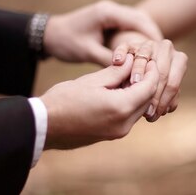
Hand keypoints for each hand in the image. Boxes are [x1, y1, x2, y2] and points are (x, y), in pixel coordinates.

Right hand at [40, 54, 158, 149]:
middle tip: (141, 65)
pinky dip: (129, 103)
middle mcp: (123, 124)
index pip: (149, 87)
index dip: (152, 71)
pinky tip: (119, 90)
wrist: (43, 126)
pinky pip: (128, 117)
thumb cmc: (64, 100)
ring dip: (138, 93)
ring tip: (128, 76)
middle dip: (147, 82)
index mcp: (120, 108)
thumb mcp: (92, 80)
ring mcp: (118, 132)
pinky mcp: (111, 135)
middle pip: (148, 100)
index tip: (148, 59)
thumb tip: (133, 61)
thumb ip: (116, 71)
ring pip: (139, 109)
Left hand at [43, 0, 162, 65]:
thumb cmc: (65, 42)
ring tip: (159, 56)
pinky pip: (130, 27)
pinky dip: (139, 38)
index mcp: (107, 13)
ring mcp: (112, 14)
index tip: (163, 52)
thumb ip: (109, 60)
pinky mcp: (110, 21)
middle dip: (155, 37)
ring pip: (138, 23)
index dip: (153, 36)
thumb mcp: (87, 52)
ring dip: (148, 37)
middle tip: (166, 55)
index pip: (139, 20)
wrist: (48, 34)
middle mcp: (112, 10)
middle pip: (143, 20)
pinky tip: (145, 54)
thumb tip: (131, 71)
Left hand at [112, 34, 187, 121]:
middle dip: (155, 96)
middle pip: (164, 75)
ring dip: (163, 103)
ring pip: (173, 85)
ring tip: (152, 116)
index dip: (141, 75)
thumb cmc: (126, 60)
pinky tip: (160, 113)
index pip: (148, 60)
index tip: (134, 90)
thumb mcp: (120, 56)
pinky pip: (178, 92)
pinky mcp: (180, 73)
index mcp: (151, 44)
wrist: (138, 59)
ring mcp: (177, 60)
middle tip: (146, 112)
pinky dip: (169, 104)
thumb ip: (119, 56)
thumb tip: (118, 61)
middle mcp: (167, 49)